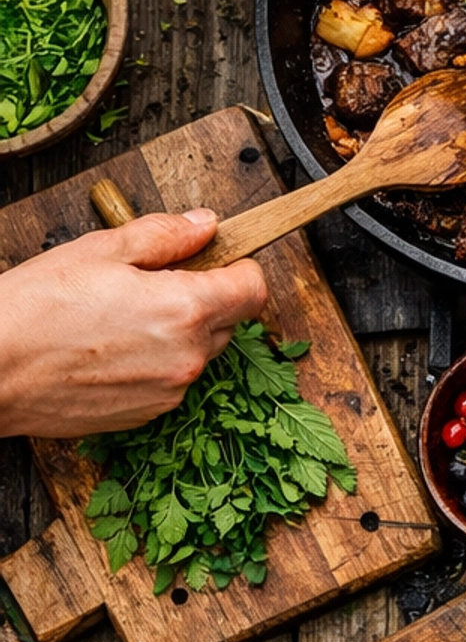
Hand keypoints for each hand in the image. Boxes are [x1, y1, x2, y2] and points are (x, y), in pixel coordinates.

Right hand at [0, 209, 266, 437]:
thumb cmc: (35, 309)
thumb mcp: (101, 250)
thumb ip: (165, 235)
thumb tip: (205, 225)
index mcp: (185, 310)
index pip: (254, 289)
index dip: (239, 268)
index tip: (218, 260)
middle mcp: (187, 358)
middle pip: (228, 322)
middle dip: (204, 298)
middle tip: (152, 282)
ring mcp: (167, 393)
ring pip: (197, 353)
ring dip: (177, 333)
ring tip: (120, 317)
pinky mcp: (144, 416)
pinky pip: (168, 381)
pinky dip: (153, 363)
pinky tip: (108, 348)